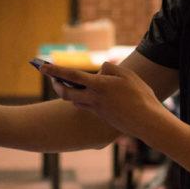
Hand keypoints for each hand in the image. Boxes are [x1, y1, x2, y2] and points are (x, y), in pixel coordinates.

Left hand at [40, 61, 167, 139]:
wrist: (147, 122)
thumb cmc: (141, 96)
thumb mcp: (128, 75)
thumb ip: (111, 68)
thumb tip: (100, 70)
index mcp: (100, 85)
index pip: (72, 75)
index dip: (56, 70)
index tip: (42, 67)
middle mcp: (94, 98)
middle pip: (66, 92)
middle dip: (56, 84)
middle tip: (52, 78)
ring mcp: (97, 109)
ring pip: (74, 100)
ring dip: (69, 92)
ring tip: (68, 83)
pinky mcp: (101, 116)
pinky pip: (85, 106)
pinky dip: (82, 99)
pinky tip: (87, 94)